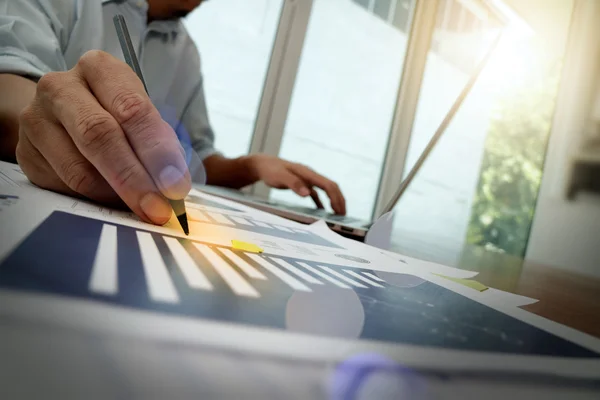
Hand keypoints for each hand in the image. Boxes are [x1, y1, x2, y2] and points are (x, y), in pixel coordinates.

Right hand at [16, 50, 190, 224]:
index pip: (132, 110)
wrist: (63, 114)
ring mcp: (36, 119)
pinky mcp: (25, 153)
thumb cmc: (114, 114)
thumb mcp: (143, 116)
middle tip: (158, 208)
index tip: (175, 185)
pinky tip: (110, 197)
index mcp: (99, 69)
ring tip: (140, 205)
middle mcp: (61, 87)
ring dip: (116, 195)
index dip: (157, 151)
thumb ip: (161, 144)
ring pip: (79, 169)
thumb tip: (175, 183)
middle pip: (99, 135)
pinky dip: (94, 199)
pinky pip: (64, 186)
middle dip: (135, 178)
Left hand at [247, 154, 345, 214]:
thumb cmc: (270, 170)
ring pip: (325, 190)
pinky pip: (316, 193)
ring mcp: (307, 180)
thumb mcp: (280, 177)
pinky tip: (322, 211)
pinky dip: (321, 202)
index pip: (328, 185)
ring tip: (338, 214)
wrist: (262, 165)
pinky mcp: (302, 184)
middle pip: (331, 187)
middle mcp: (310, 176)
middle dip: (339, 200)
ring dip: (333, 201)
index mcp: (308, 173)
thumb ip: (294, 184)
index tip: (340, 210)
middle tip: (343, 215)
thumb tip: (308, 193)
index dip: (336, 197)